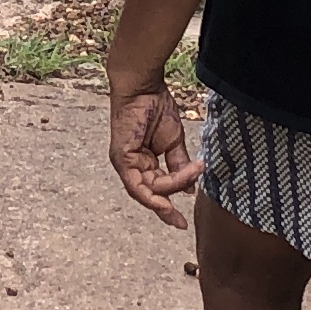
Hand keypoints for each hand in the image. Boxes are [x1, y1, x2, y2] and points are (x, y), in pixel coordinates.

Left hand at [108, 85, 199, 224]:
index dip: (169, 206)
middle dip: (166, 209)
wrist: (144, 86)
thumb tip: (189, 189)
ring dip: (168, 191)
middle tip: (181, 222)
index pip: (156, 190)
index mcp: (143, 163)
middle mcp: (132, 167)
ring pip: (146, 191)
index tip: (182, 222)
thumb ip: (179, 165)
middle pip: (151, 194)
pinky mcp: (121, 158)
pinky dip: (151, 193)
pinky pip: (136, 184)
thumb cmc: (157, 108)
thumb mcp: (174, 143)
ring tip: (189, 181)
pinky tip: (166, 198)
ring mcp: (124, 163)